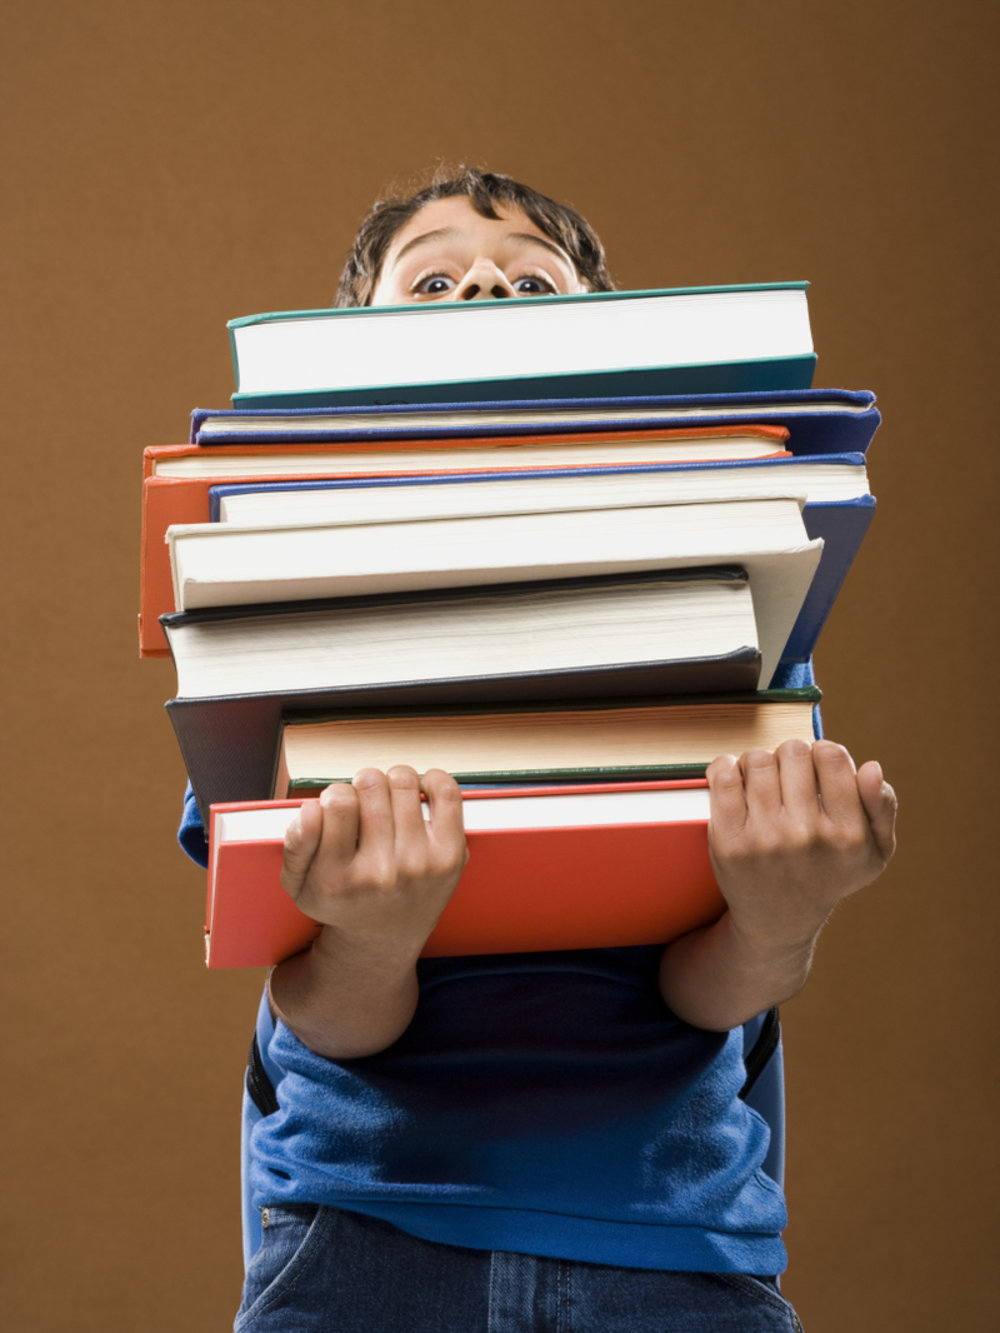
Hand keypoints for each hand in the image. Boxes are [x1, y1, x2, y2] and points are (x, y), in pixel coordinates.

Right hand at [280, 766, 468, 957]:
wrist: (385, 937)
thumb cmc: (343, 901)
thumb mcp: (300, 885)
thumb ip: (296, 843)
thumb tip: (311, 808)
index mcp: (337, 878)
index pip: (336, 802)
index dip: (336, 795)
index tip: (339, 809)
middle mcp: (381, 873)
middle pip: (371, 785)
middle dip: (363, 785)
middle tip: (365, 805)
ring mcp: (419, 864)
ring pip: (403, 781)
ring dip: (393, 782)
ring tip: (389, 803)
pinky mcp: (449, 857)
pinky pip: (446, 792)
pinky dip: (432, 780)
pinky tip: (420, 794)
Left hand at [706, 738, 896, 956]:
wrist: (779, 920)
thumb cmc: (828, 875)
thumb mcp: (873, 851)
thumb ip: (882, 806)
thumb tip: (872, 767)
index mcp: (848, 834)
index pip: (832, 756)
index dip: (823, 753)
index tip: (817, 768)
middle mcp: (806, 836)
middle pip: (793, 751)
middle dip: (791, 756)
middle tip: (789, 775)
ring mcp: (764, 839)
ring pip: (758, 759)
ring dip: (760, 762)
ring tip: (764, 780)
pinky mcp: (728, 841)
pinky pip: (723, 776)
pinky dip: (727, 768)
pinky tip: (738, 780)